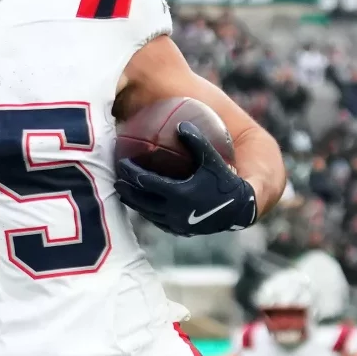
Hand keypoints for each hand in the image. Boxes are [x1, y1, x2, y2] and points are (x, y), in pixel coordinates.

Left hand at [112, 124, 256, 235]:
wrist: (240, 210)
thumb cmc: (226, 181)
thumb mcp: (212, 159)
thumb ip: (196, 141)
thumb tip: (181, 124)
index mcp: (178, 194)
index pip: (145, 182)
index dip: (132, 172)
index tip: (122, 162)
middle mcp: (173, 212)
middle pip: (141, 200)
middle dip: (126, 189)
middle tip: (116, 179)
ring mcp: (175, 224)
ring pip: (147, 213)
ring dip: (133, 203)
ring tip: (124, 192)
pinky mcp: (180, 231)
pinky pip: (157, 221)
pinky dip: (147, 212)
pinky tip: (143, 205)